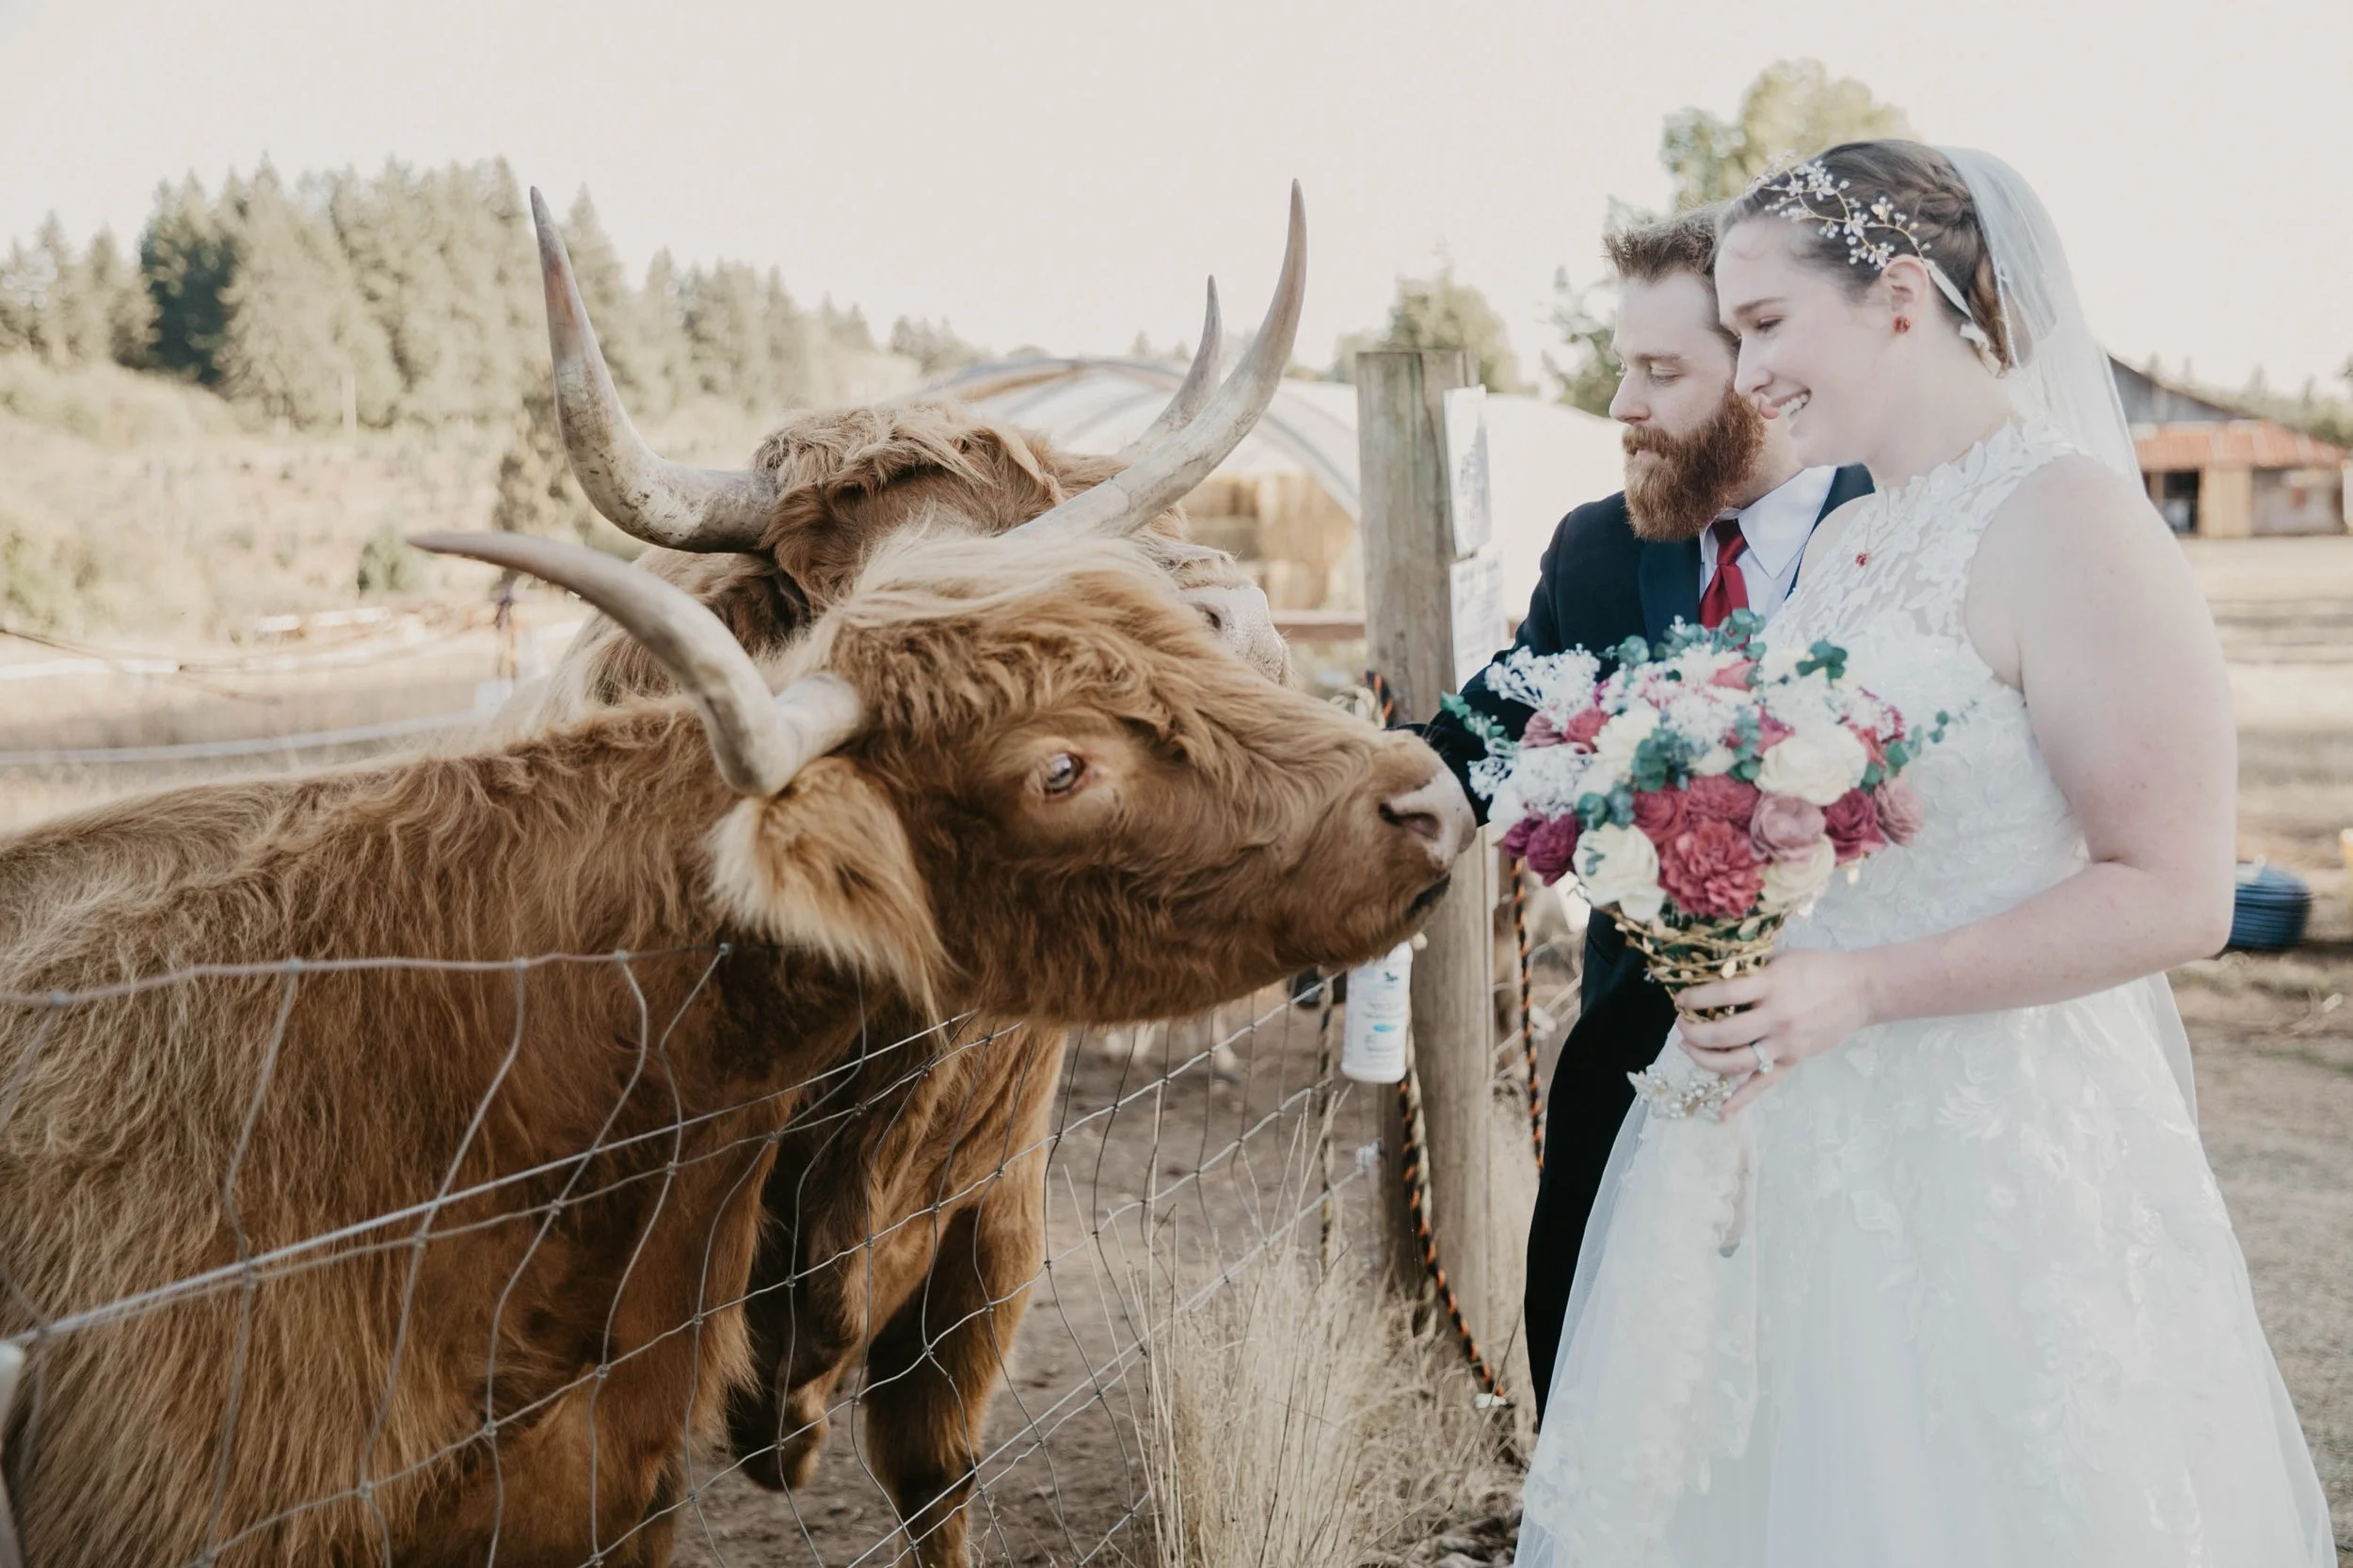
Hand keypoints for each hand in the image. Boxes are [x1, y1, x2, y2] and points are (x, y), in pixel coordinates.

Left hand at [1675, 949, 1879, 1114]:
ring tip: (1689, 1049)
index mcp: (1772, 985)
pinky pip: (1764, 1083)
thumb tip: (1710, 970)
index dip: (1695, 997)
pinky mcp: (1794, 1060)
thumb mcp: (1781, 956)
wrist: (1861, 990)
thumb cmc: (1818, 968)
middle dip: (1694, 1032)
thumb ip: (1749, 966)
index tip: (1680, 999)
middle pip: (1725, 1033)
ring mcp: (1786, 1043)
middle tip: (1682, 1025)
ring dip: (1706, 1060)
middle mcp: (1777, 1018)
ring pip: (1737, 1062)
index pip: (1723, 994)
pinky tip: (1722, 1111)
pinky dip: (1742, 1099)